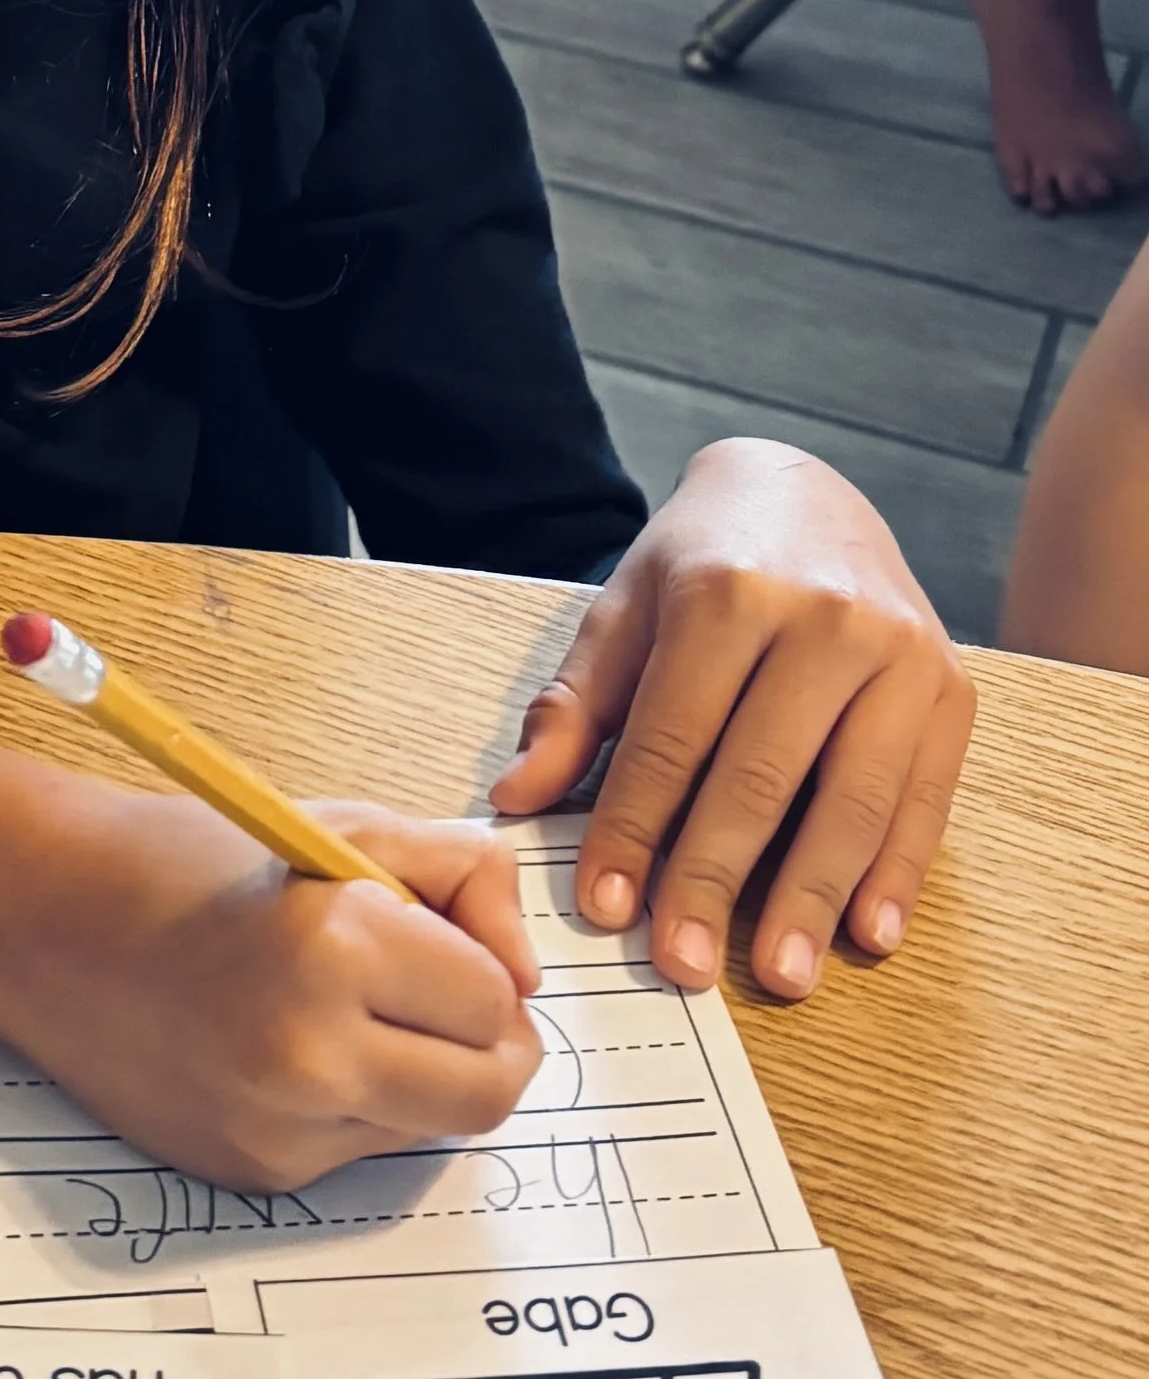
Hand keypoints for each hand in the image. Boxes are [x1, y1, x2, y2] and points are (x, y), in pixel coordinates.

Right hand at [0, 792, 545, 1191]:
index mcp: (334, 947)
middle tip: (451, 995)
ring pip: (430, 1126)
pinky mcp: (256, 1171)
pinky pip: (359, 1149)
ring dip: (421, 1073)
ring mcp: (280, 1125)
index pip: (496, 997)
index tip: (450, 939)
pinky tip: (290, 1041)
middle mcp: (309, 1052)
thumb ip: (457, 874)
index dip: (485, 961)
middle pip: (489, 1091)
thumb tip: (526, 969)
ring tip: (352, 1007)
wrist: (45, 919)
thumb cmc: (189, 858)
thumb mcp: (335, 824)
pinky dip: (354, 1101)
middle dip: (491, 1041)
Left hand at [489, 439, 975, 1001]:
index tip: (604, 907)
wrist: (802, 491)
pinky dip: (898, 872)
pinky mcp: (951, 688)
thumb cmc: (700, 564)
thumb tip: (515, 799)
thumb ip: (575, 708)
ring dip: (813, 895)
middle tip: (683, 965)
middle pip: (761, 775)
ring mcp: (899, 653)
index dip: (633, 828)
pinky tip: (868, 933)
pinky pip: (925, 797)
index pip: (671, 737)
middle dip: (716, 878)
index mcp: (726, 593)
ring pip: (853, 797)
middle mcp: (821, 618)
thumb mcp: (624, 613)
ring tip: (780, 975)